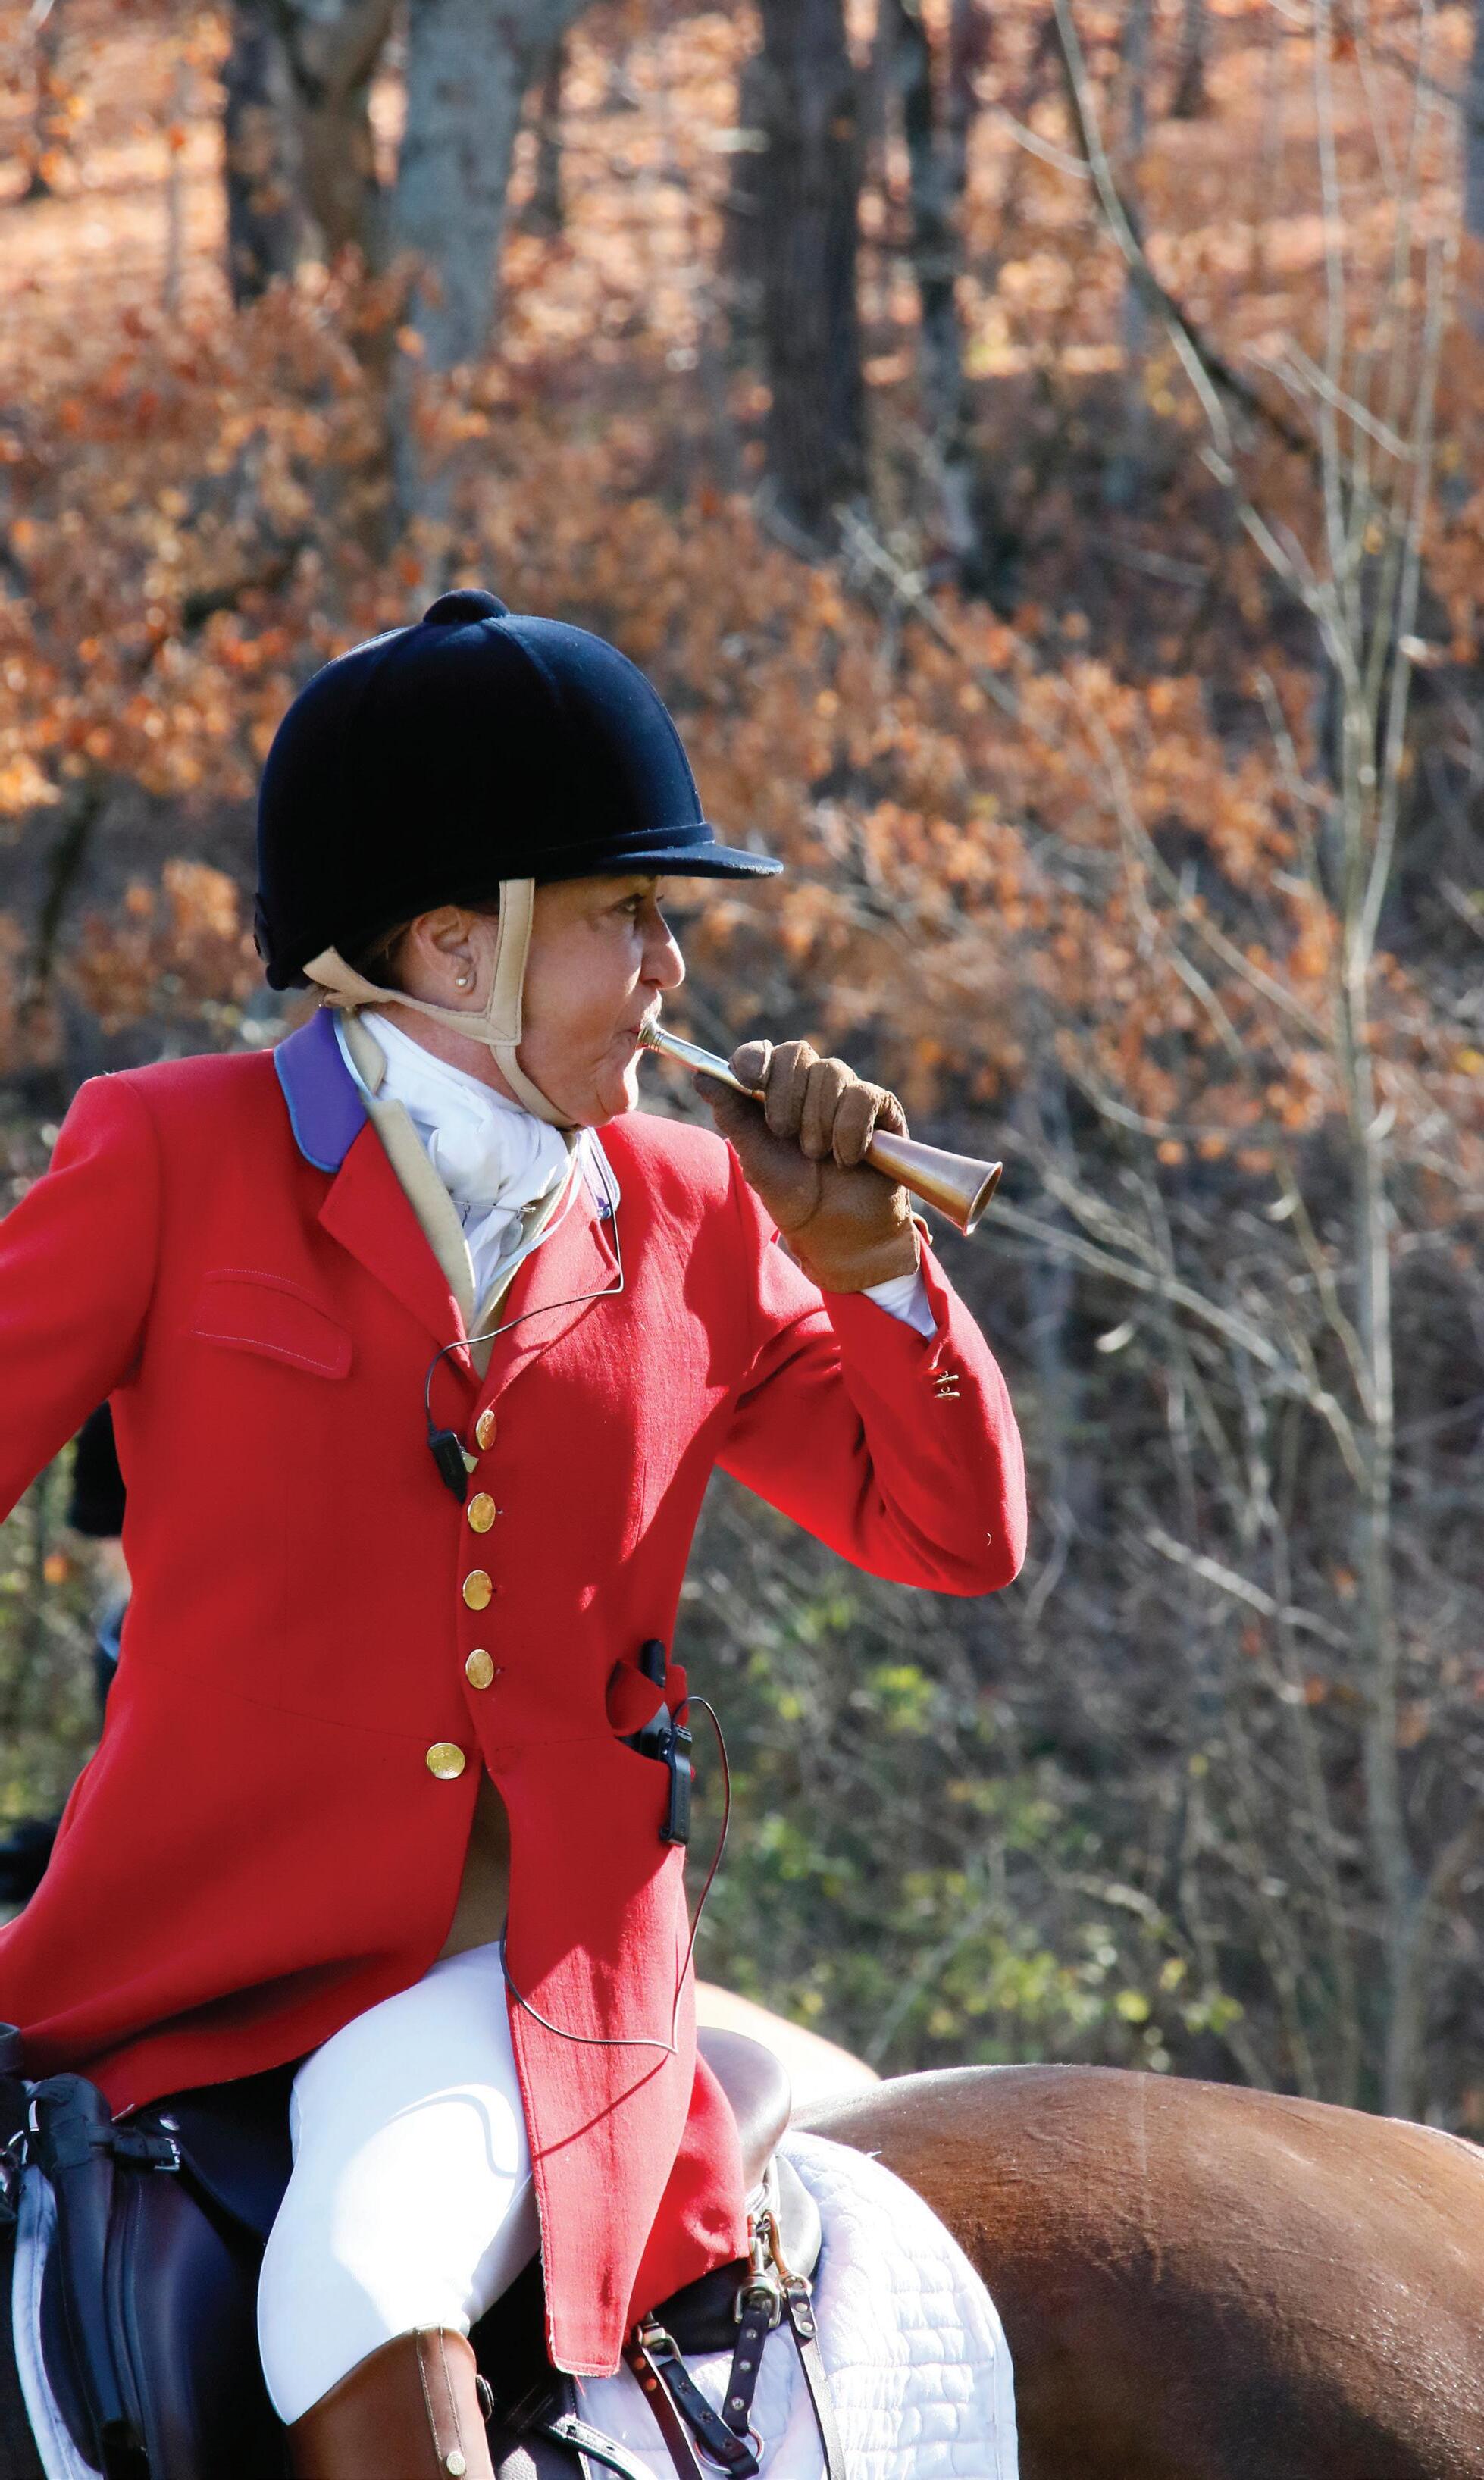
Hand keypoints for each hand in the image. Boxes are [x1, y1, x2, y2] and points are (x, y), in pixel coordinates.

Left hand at [700, 1039, 918, 1291]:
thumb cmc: (796, 1198)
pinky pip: (863, 1096)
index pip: (763, 1053)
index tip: (749, 1079)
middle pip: (797, 1052)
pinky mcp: (882, 1109)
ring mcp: (847, 1093)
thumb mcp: (756, 1160)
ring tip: (819, 1157)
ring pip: (831, 1072)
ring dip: (818, 1121)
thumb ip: (732, 1117)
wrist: (841, 1234)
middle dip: (786, 1095)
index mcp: (776, 1094)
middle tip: (786, 1135)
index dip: (754, 1057)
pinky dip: (850, 1130)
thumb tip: (701, 1077)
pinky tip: (849, 1158)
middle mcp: (811, 1086)